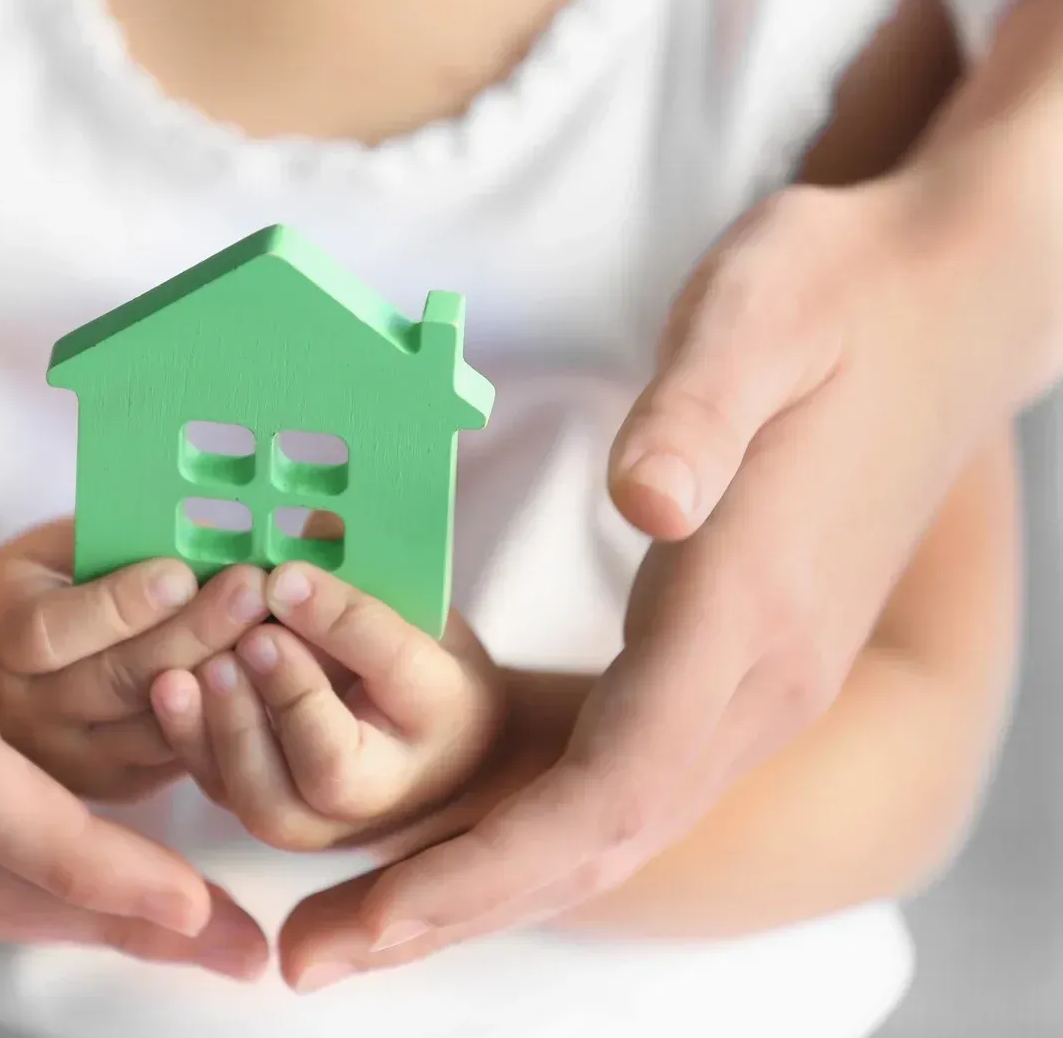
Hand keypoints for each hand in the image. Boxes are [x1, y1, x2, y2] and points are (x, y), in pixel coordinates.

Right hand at [0, 519, 269, 801]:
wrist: (1, 666)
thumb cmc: (47, 586)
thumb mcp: (57, 547)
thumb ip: (112, 543)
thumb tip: (201, 528)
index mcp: (2, 632)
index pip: (53, 630)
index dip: (120, 605)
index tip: (181, 572)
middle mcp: (24, 708)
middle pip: (117, 680)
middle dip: (193, 632)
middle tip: (255, 590)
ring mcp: (68, 758)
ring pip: (156, 725)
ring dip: (223, 678)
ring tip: (275, 631)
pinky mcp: (113, 787)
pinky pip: (177, 756)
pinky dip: (227, 715)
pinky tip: (268, 675)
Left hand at [150, 562, 503, 851]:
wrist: (429, 753)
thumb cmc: (417, 661)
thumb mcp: (416, 609)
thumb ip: (364, 578)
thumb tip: (307, 524)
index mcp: (443, 710)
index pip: (396, 666)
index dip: (341, 622)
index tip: (288, 578)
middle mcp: (387, 785)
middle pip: (333, 768)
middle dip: (285, 697)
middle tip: (249, 637)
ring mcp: (325, 820)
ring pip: (268, 802)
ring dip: (227, 728)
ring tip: (203, 664)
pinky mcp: (271, 817)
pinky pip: (224, 793)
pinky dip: (190, 742)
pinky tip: (169, 686)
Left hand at [269, 173, 1040, 986]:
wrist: (947, 304)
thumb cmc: (837, 295)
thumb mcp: (763, 316)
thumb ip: (701, 414)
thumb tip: (642, 502)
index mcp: (746, 614)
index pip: (605, 787)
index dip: (478, 865)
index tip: (366, 920)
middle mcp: (756, 680)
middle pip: (592, 841)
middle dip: (450, 907)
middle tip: (311, 962)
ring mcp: (753, 681)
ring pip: (607, 827)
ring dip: (477, 885)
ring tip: (353, 929)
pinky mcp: (736, 660)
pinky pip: (621, 780)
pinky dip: (527, 830)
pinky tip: (454, 840)